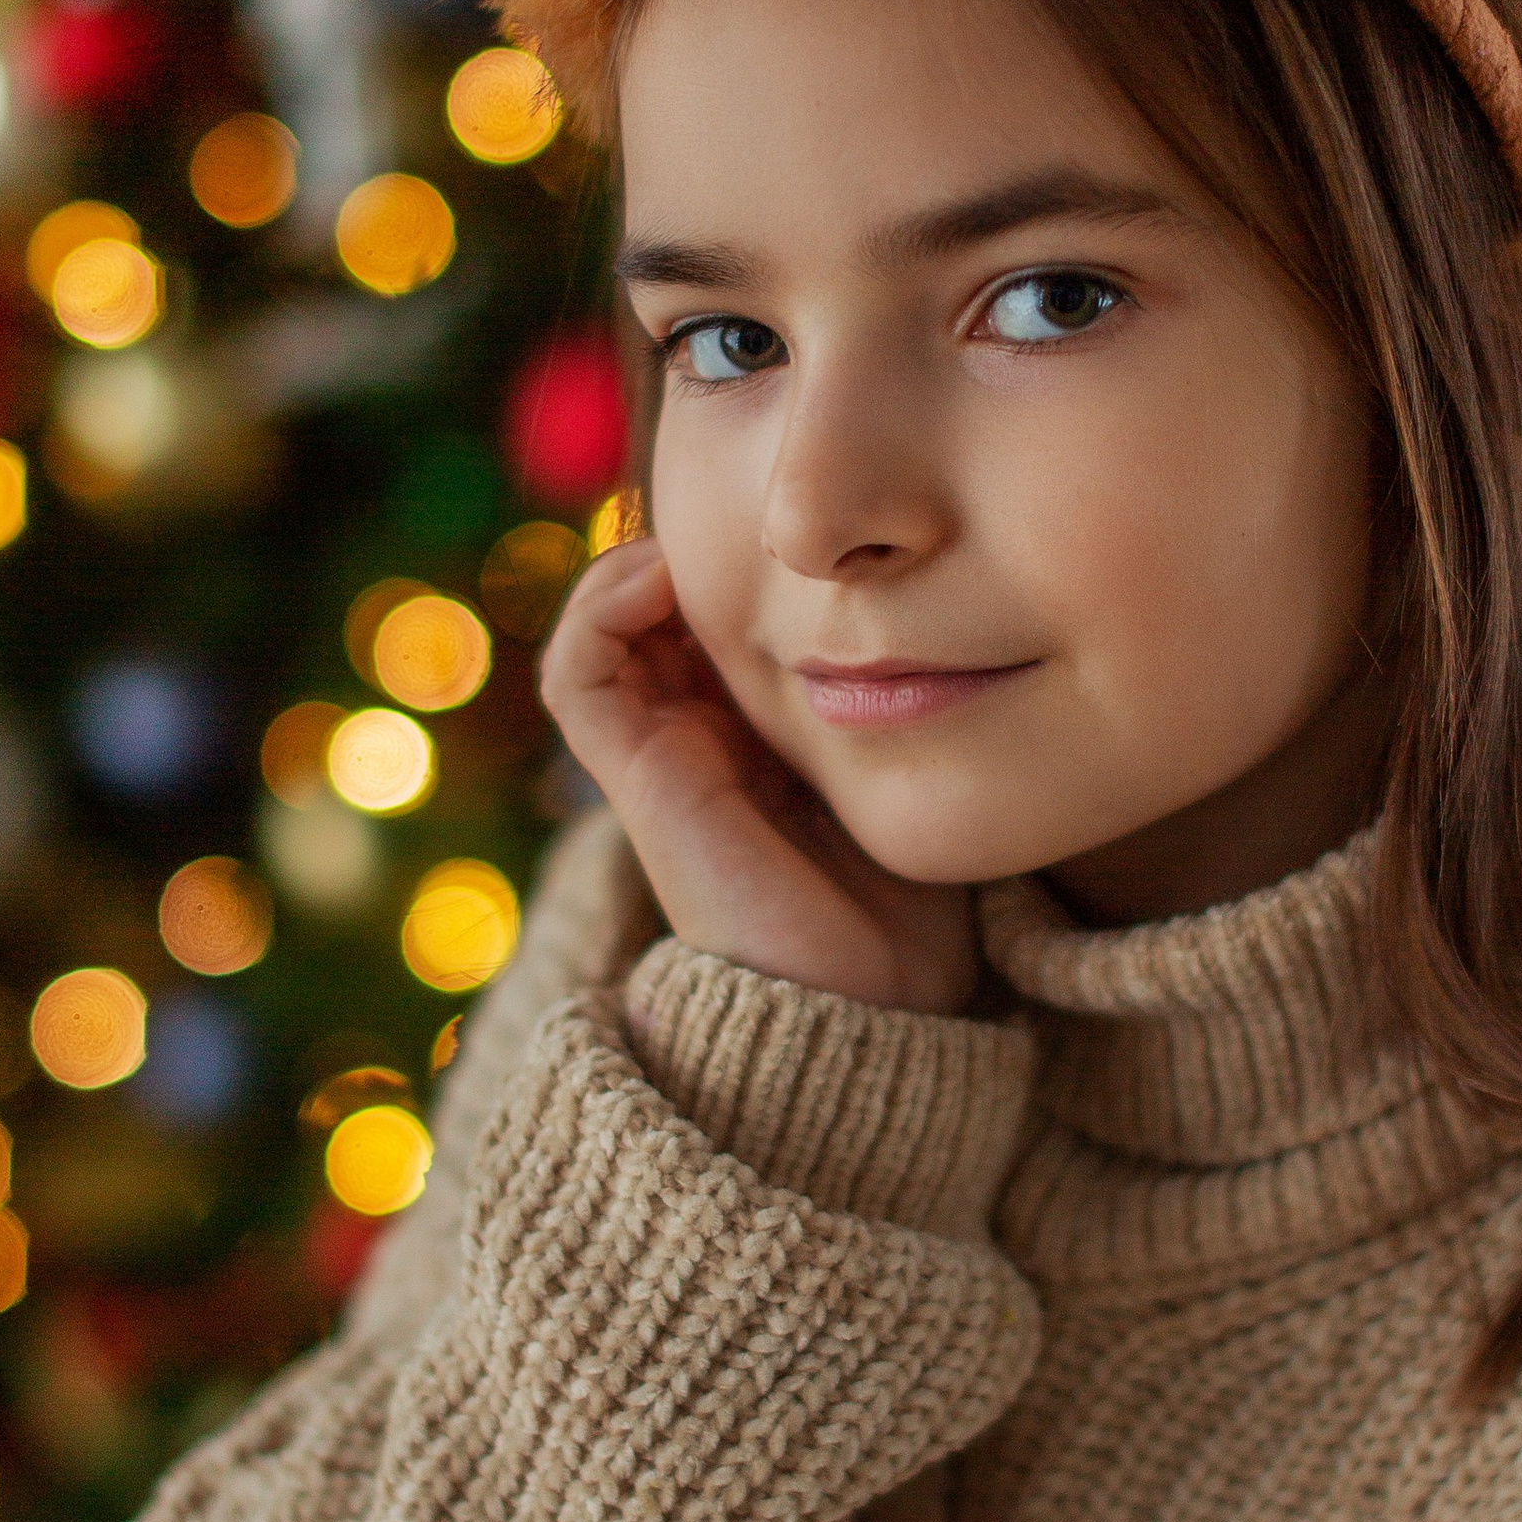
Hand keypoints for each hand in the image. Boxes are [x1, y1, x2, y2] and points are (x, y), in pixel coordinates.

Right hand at [540, 539, 979, 1015]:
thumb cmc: (912, 912)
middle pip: (655, 615)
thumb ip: (902, 710)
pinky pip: (578, 676)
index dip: (737, 561)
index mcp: (754, 741)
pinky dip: (602, 608)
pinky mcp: (642, 777)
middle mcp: (696, 744)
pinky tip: (664, 573)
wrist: (876, 1012)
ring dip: (633, 567)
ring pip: (602, 635)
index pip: (713, 623)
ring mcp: (662, 759)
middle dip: (689, 547)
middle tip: (747, 508)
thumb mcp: (911, 777)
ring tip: (694, 536)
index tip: (797, 526)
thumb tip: (943, 619)